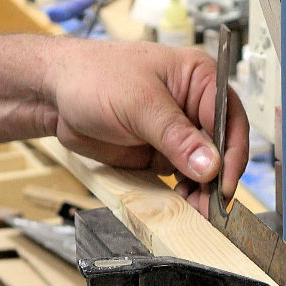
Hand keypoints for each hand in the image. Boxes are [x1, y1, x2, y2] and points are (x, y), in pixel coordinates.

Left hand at [43, 40, 248, 207]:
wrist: (54, 95)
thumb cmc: (93, 77)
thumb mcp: (140, 104)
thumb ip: (177, 137)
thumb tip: (210, 165)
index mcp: (200, 79)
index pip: (229, 119)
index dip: (232, 152)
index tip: (225, 181)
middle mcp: (195, 106)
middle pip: (222, 147)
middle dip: (219, 177)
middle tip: (213, 204)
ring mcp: (179, 132)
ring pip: (206, 167)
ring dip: (204, 189)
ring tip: (198, 209)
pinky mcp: (163, 153)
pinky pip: (183, 177)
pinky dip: (186, 192)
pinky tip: (184, 203)